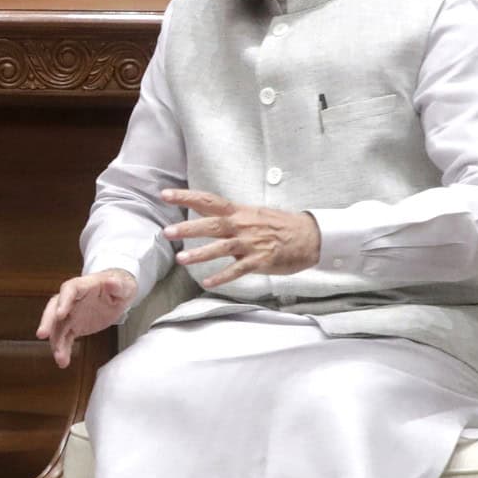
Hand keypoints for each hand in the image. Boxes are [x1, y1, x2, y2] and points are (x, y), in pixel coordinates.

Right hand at [37, 269, 137, 368]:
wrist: (117, 294)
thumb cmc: (119, 286)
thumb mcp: (124, 285)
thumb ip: (117, 285)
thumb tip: (111, 282)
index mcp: (83, 286)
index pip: (69, 290)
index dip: (63, 301)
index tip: (60, 314)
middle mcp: (72, 299)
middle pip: (54, 308)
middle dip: (48, 321)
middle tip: (42, 334)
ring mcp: (71, 313)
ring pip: (57, 327)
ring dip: (56, 342)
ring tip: (60, 358)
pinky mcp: (73, 326)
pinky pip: (65, 338)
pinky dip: (63, 349)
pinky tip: (63, 361)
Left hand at [162, 189, 319, 287]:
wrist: (311, 236)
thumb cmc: (280, 226)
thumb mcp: (254, 215)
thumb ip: (231, 216)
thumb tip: (208, 215)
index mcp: (239, 212)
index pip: (209, 201)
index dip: (187, 197)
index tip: (166, 194)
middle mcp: (242, 225)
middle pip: (211, 224)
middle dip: (188, 228)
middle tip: (167, 232)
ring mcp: (251, 243)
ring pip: (221, 248)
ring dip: (200, 254)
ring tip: (181, 259)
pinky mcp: (260, 260)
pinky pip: (238, 270)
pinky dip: (223, 277)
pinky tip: (208, 283)